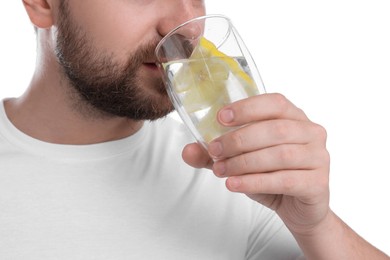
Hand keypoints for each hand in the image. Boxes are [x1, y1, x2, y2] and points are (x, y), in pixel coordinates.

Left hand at [182, 93, 330, 234]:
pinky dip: (255, 181)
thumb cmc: (272, 176)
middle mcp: (311, 132)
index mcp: (294, 117)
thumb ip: (216, 154)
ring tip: (220, 170)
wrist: (298, 208)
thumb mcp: (241, 161)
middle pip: (275, 129)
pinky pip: (284, 180)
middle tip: (214, 150)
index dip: (248, 108)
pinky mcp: (318, 183)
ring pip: (279, 155)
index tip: (221, 117)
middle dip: (239, 140)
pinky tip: (234, 185)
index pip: (274, 103)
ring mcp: (319, 157)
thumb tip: (188, 151)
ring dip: (244, 162)